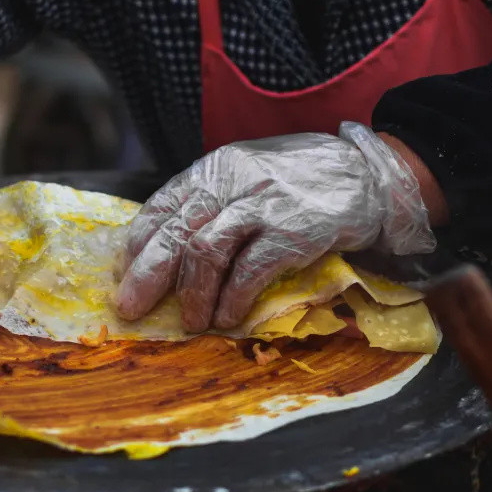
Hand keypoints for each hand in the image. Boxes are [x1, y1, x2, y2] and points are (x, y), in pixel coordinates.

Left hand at [114, 125, 436, 331]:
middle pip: (176, 231)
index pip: (163, 205)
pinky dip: (233, 299)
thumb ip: (214, 202)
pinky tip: (228, 318)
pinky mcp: (291, 231)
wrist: (367, 174)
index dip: (139, 244)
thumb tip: (172, 248)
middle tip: (132, 309)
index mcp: (216, 168)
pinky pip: (249, 271)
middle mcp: (232, 181)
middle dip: (149, 275)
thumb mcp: (249, 174)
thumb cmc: (302, 180)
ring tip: (191, 322)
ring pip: (206, 252)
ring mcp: (261, 204)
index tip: (125, 274)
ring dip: (193, 294)